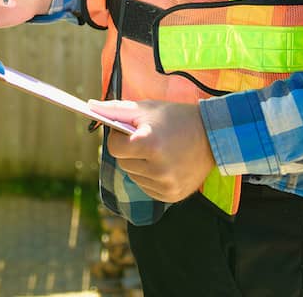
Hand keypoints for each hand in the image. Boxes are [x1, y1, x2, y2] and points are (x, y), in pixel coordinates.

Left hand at [86, 99, 215, 201]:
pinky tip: (165, 164)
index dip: (119, 138)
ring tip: (159, 151)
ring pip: (134, 176)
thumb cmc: (175, 117)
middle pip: (123, 163)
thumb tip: (89, 106)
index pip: (114, 148)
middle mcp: (158, 169)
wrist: (213, 135)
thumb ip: (116, 110)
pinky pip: (147, 188)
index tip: (130, 131)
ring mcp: (166, 185)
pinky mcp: (172, 195)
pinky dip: (150, 177)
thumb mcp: (146, 108)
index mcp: (150, 144)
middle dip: (129, 152)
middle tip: (147, 139)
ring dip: (139, 165)